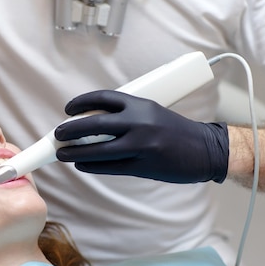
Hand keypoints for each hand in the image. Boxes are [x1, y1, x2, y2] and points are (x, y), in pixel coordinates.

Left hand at [54, 90, 228, 182]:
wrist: (205, 150)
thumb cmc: (176, 130)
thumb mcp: (152, 113)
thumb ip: (127, 116)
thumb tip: (92, 123)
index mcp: (141, 104)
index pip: (104, 98)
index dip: (81, 102)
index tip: (68, 109)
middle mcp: (139, 122)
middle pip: (94, 124)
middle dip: (70, 129)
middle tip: (58, 134)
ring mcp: (141, 145)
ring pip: (98, 150)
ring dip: (75, 152)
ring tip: (62, 153)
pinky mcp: (143, 166)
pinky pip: (110, 167)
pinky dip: (92, 166)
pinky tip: (82, 165)